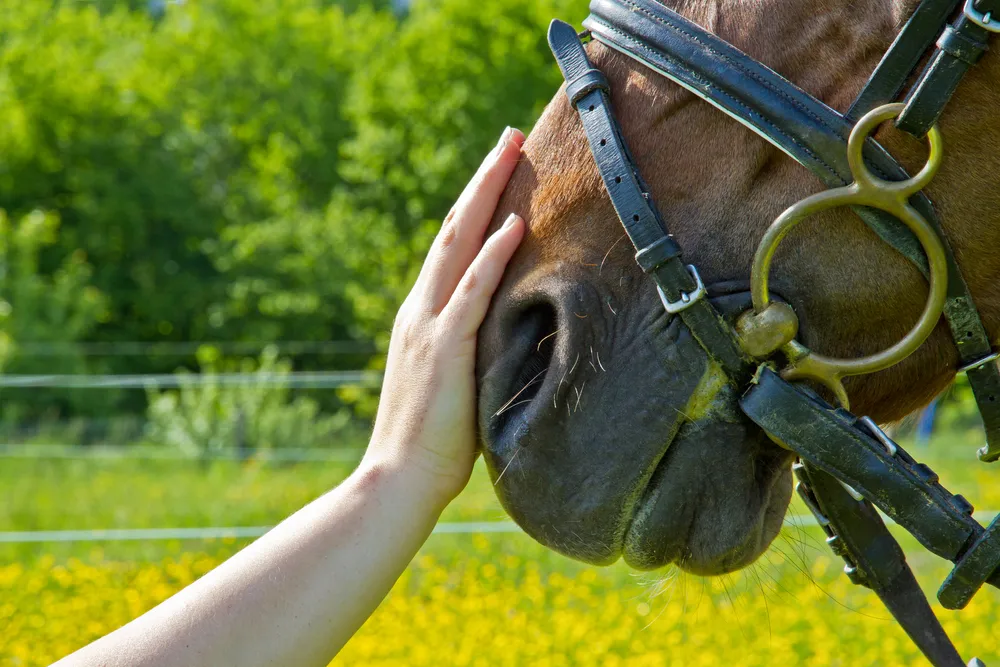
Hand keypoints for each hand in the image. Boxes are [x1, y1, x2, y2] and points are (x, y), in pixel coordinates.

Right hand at [364, 127, 525, 505]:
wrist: (398, 479)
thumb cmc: (431, 442)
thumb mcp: (453, 383)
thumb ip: (469, 351)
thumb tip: (506, 335)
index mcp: (422, 317)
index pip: (451, 248)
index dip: (474, 205)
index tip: (499, 172)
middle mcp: (420, 309)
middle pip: (453, 229)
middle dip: (482, 180)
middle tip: (508, 138)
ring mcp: (428, 326)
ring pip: (458, 245)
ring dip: (487, 195)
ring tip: (511, 153)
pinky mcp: (443, 349)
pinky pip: (471, 292)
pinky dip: (493, 256)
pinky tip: (515, 224)